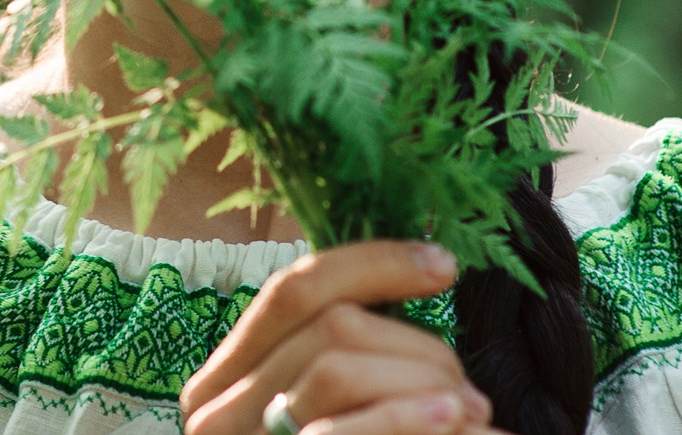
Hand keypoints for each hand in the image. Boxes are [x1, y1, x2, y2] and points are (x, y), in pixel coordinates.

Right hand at [180, 240, 503, 434]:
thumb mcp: (315, 417)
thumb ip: (342, 365)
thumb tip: (420, 281)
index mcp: (223, 380)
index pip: (293, 289)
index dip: (372, 263)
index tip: (443, 264)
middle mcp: (214, 408)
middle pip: (327, 325)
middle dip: (415, 346)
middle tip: (467, 390)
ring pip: (335, 364)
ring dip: (420, 379)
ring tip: (466, 410)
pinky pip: (339, 428)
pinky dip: (404, 415)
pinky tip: (450, 419)